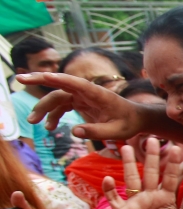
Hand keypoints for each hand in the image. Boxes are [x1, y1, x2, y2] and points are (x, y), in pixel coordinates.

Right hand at [16, 72, 144, 139]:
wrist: (136, 119)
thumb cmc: (129, 123)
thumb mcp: (117, 131)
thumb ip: (97, 131)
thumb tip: (74, 132)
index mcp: (98, 94)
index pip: (76, 83)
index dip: (59, 78)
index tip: (44, 75)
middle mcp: (87, 91)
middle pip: (60, 85)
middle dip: (40, 81)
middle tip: (19, 79)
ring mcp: (82, 96)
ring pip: (57, 97)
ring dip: (43, 107)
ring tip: (33, 122)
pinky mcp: (80, 102)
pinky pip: (62, 105)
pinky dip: (53, 114)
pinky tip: (49, 127)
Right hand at [103, 138, 182, 208]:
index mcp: (166, 197)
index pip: (170, 177)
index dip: (172, 163)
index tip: (176, 148)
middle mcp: (150, 196)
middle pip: (150, 172)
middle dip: (151, 156)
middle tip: (152, 139)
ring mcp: (135, 202)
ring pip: (131, 179)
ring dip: (128, 164)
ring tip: (126, 148)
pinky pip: (114, 199)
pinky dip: (109, 190)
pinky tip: (108, 179)